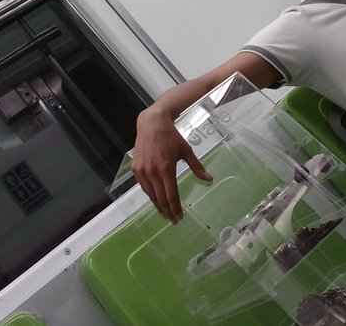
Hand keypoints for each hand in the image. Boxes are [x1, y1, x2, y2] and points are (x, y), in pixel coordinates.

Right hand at [131, 107, 212, 223]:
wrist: (151, 124)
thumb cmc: (171, 136)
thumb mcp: (186, 151)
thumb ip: (197, 167)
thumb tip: (210, 179)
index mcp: (166, 168)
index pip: (171, 195)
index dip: (175, 208)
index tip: (180, 217)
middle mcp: (153, 172)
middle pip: (160, 198)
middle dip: (168, 211)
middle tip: (174, 220)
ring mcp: (142, 171)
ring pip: (151, 194)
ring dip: (158, 206)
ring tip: (165, 214)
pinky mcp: (135, 168)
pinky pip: (143, 186)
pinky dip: (150, 195)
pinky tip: (155, 200)